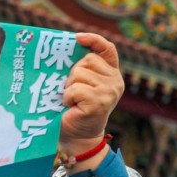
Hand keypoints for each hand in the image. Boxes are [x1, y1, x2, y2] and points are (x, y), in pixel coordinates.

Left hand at [59, 32, 123, 170]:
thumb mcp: (80, 85)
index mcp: (111, 74)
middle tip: (72, 91)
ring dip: (69, 87)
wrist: (78, 138)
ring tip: (72, 101)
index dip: (93, 39)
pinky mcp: (99, 101)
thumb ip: (81, 69)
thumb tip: (61, 49)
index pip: (107, 49)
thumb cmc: (74, 110)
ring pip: (79, 73)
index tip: (77, 37)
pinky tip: (71, 106)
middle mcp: (115, 81)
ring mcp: (109, 91)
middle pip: (87, 60)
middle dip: (73, 73)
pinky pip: (75, 88)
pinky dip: (68, 97)